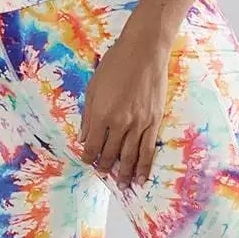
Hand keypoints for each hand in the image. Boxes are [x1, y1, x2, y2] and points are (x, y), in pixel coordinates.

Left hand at [79, 27, 170, 187]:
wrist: (144, 51)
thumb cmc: (115, 64)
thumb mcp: (93, 88)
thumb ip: (88, 116)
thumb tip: (84, 138)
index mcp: (102, 114)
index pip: (93, 145)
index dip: (89, 157)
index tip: (87, 162)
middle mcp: (121, 123)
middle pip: (111, 154)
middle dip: (106, 167)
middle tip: (103, 175)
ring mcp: (140, 124)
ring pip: (131, 156)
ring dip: (125, 173)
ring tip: (123, 186)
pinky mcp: (154, 121)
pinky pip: (149, 149)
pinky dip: (145, 166)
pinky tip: (141, 177)